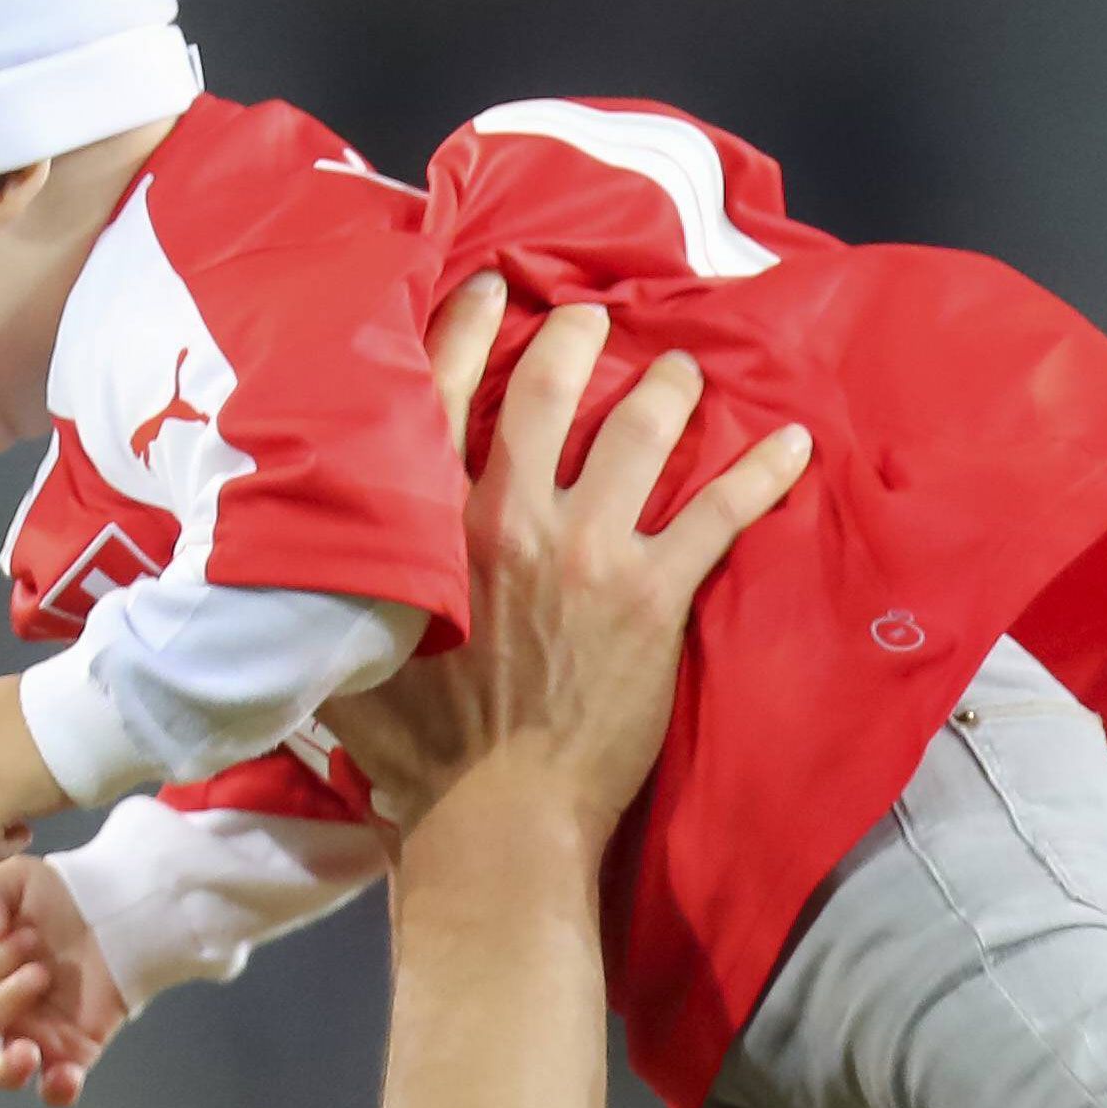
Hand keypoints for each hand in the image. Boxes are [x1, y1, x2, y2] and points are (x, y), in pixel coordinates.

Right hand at [0, 857, 129, 1107]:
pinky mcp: (75, 1049)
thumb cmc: (65, 893)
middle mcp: (7, 1001)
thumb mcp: (16, 877)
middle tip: (43, 968)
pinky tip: (64, 1076)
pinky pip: (55, 1088)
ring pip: (2, 1069)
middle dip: (6, 992)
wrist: (125, 907)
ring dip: (9, 1064)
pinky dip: (55, 1090)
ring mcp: (39, 1030)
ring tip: (29, 1050)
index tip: (31, 934)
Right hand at [320, 287, 810, 832]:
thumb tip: (310, 541)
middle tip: (594, 317)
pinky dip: (761, 472)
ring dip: (666, 390)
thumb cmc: (413, 750)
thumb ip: (341, 578)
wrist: (493, 816)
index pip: (440, 395)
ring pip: (639, 434)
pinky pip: (718, 513)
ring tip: (681, 370)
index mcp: (427, 523)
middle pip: (546, 392)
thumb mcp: (345, 647)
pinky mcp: (653, 594)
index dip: (467, 330)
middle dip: (575, 339)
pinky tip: (796, 442)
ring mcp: (586, 550)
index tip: (490, 291)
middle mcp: (509, 516)